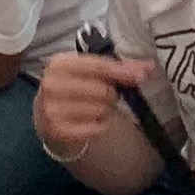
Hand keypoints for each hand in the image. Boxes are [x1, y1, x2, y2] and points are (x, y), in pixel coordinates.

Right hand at [34, 49, 152, 161]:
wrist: (46, 115)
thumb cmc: (72, 88)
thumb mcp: (87, 72)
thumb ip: (118, 68)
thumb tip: (148, 67)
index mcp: (59, 63)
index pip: (98, 66)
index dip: (122, 71)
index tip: (141, 75)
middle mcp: (51, 85)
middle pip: (103, 90)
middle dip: (110, 94)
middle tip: (101, 95)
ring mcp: (52, 109)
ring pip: (101, 110)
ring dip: (104, 111)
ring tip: (91, 108)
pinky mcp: (58, 131)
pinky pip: (96, 129)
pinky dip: (99, 126)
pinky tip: (88, 122)